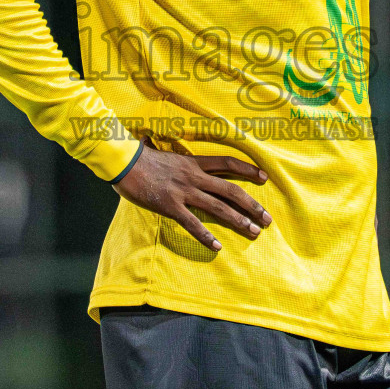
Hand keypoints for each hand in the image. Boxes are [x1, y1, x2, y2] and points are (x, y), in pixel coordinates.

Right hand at [112, 142, 272, 250]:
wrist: (122, 162)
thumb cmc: (139, 156)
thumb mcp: (160, 151)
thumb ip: (168, 153)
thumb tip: (153, 141)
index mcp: (193, 162)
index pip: (227, 163)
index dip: (248, 170)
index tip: (264, 178)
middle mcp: (193, 176)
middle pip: (231, 190)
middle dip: (252, 205)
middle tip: (267, 218)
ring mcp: (183, 192)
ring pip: (219, 207)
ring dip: (239, 221)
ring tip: (254, 232)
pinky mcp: (171, 206)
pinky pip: (192, 224)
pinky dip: (205, 236)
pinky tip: (217, 246)